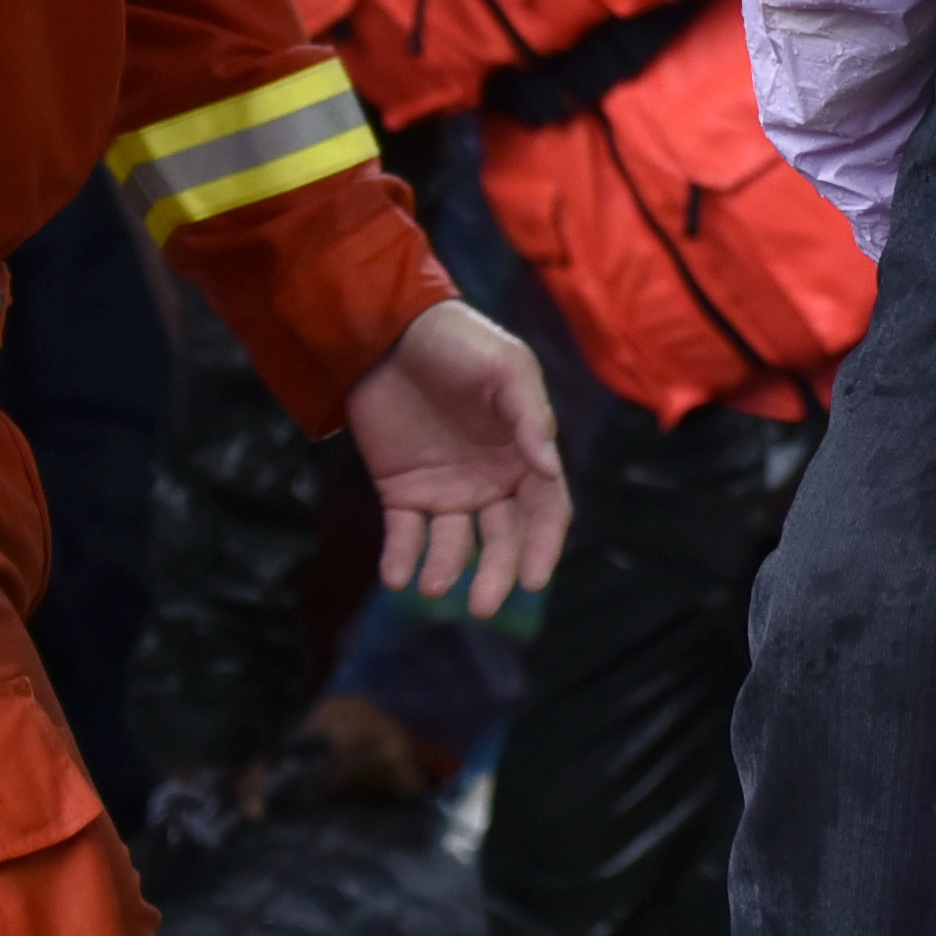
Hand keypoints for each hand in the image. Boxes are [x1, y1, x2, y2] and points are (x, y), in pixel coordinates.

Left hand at [339, 300, 569, 614]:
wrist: (386, 330)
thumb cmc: (459, 342)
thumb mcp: (506, 367)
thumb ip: (529, 416)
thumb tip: (549, 468)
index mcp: (524, 455)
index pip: (545, 512)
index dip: (544, 547)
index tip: (534, 580)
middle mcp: (490, 480)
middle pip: (502, 539)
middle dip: (495, 574)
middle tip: (481, 605)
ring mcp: (445, 488)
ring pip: (454, 544)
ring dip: (446, 569)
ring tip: (430, 585)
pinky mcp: (401, 489)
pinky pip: (405, 533)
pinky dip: (401, 558)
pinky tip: (397, 576)